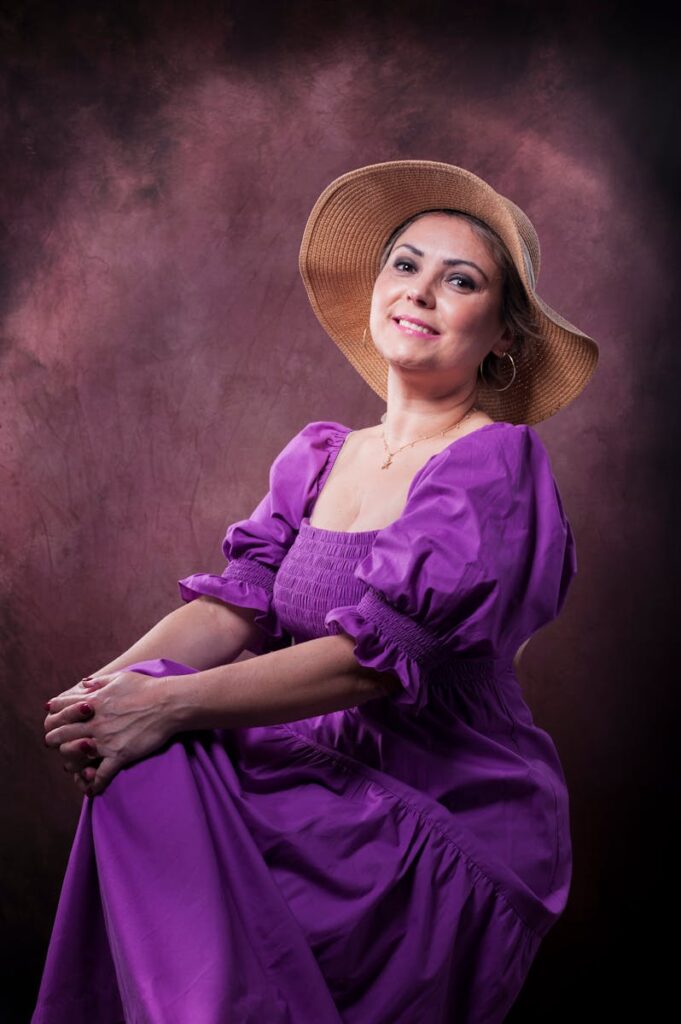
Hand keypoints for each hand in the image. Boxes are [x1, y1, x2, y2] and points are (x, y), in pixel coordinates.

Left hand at [44, 671, 176, 795]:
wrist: (169, 703)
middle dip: (53, 740)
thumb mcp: (120, 678)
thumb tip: (82, 683)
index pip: (58, 710)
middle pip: (58, 735)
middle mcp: (94, 722)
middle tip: (57, 743)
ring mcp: (105, 740)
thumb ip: (98, 682)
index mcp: (92, 702)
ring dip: (69, 761)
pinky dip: (94, 783)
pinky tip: (93, 788)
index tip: (54, 721)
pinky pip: (100, 775)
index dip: (52, 716)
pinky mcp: (119, 755)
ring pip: (72, 755)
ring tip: (72, 765)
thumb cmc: (147, 687)